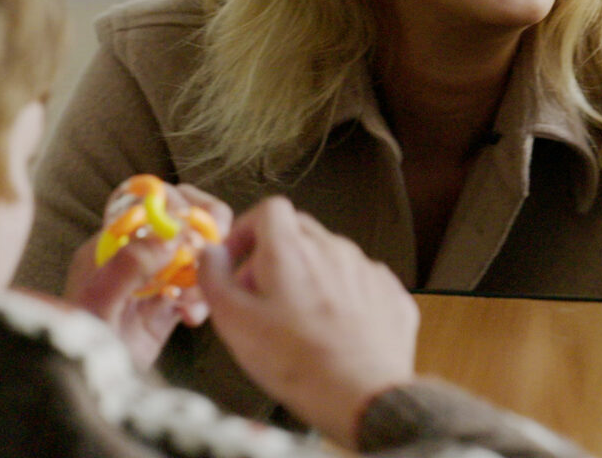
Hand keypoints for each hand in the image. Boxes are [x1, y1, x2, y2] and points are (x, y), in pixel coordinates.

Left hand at [64, 183, 231, 369]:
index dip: (173, 202)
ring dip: (205, 266)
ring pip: (193, 249)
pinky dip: (202, 297)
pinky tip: (191, 318)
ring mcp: (152, 280)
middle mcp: (132, 256)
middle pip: (176, 218)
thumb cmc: (80, 349)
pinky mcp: (167, 306)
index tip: (192, 222)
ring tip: (195, 296)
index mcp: (108, 246)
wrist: (86, 396)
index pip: (144, 201)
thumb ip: (127, 267)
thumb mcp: (98, 307)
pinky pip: (197, 286)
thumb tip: (168, 235)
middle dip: (200, 228)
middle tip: (212, 247)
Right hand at [197, 196, 417, 448]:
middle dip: (274, 254)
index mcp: (292, 249)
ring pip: (331, 256)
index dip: (247, 229)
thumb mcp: (234, 322)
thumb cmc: (296, 360)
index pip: (270, 210)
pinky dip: (342, 296)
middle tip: (260, 295)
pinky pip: (359, 281)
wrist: (362, 392)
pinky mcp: (389, 291)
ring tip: (297, 320)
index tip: (237, 258)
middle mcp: (334, 248)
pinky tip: (333, 329)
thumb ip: (215, 278)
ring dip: (310, 276)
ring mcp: (366, 268)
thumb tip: (212, 253)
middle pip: (300, 231)